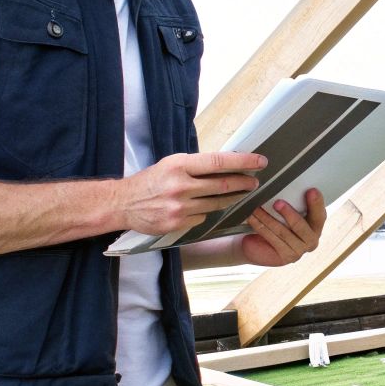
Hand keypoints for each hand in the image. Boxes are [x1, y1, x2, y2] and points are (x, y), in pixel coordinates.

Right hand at [114, 151, 266, 236]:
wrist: (124, 203)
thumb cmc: (151, 180)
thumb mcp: (171, 164)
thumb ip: (196, 166)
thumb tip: (226, 165)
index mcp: (179, 165)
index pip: (218, 162)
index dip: (242, 162)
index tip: (260, 161)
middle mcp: (181, 186)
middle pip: (222, 185)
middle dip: (244, 183)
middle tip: (255, 182)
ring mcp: (179, 207)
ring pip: (216, 204)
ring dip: (230, 198)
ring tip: (239, 193)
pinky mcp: (177, 224)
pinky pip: (202, 217)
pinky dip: (205, 212)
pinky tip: (201, 207)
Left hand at [236, 188, 325, 266]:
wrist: (259, 245)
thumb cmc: (276, 223)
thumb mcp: (285, 211)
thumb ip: (292, 202)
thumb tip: (285, 184)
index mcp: (316, 225)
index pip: (319, 214)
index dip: (316, 203)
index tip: (311, 191)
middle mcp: (312, 240)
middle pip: (302, 227)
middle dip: (289, 213)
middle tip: (278, 202)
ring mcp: (300, 251)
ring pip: (283, 232)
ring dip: (268, 218)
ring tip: (257, 208)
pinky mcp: (286, 257)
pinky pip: (273, 239)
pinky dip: (261, 227)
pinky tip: (253, 219)